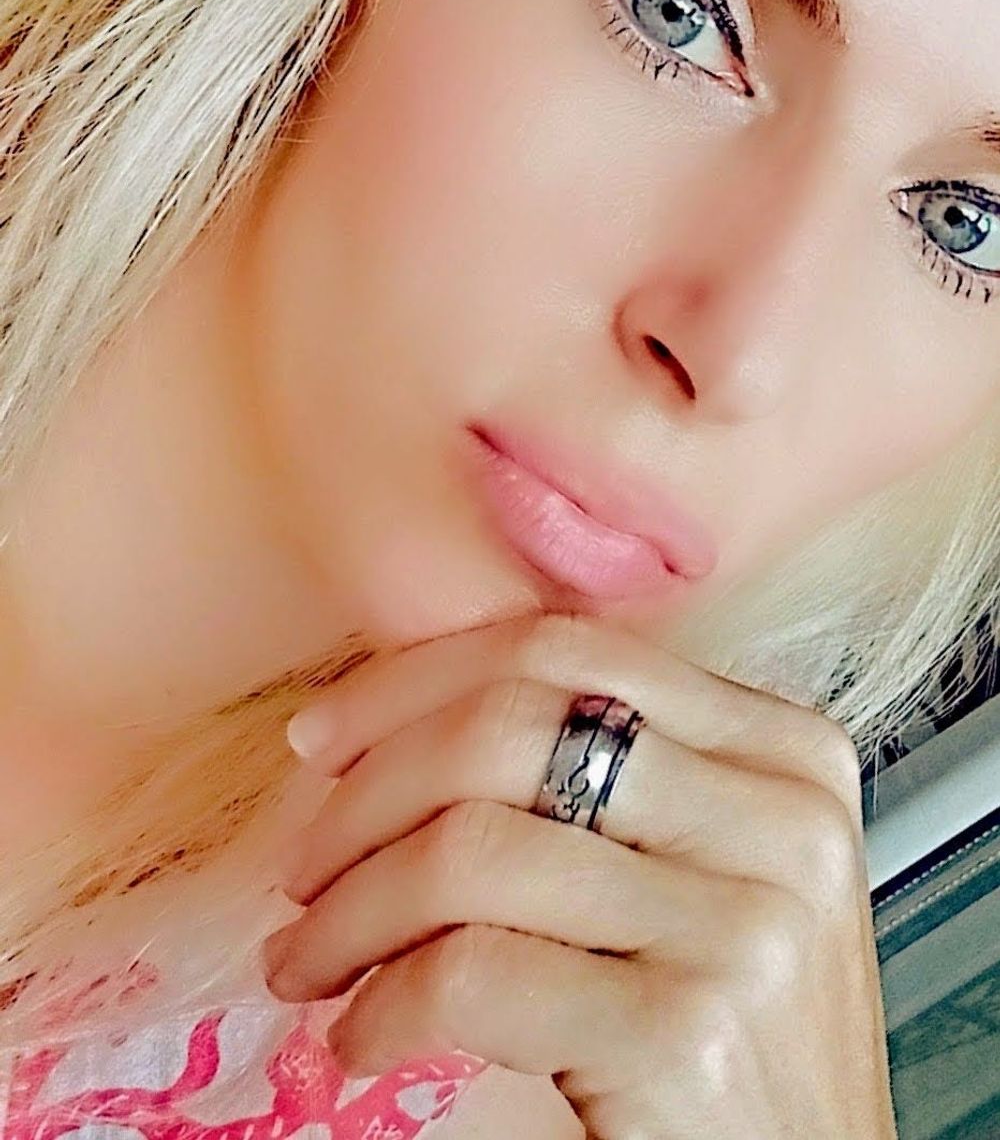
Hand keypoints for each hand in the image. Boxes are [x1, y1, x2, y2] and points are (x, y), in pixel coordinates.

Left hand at [260, 612, 897, 1139]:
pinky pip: (470, 975)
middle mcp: (778, 817)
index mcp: (781, 748)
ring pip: (469, 849)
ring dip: (350, 911)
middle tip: (306, 869)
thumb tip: (386, 727)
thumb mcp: (700, 864)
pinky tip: (365, 1035)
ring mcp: (741, 925)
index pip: (563, 651)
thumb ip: (603, 773)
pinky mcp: (686, 1036)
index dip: (414, 682)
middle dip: (364, 798)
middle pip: (505, 731)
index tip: (321, 739)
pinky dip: (384, 1003)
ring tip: (312, 958)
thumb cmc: (733, 1019)